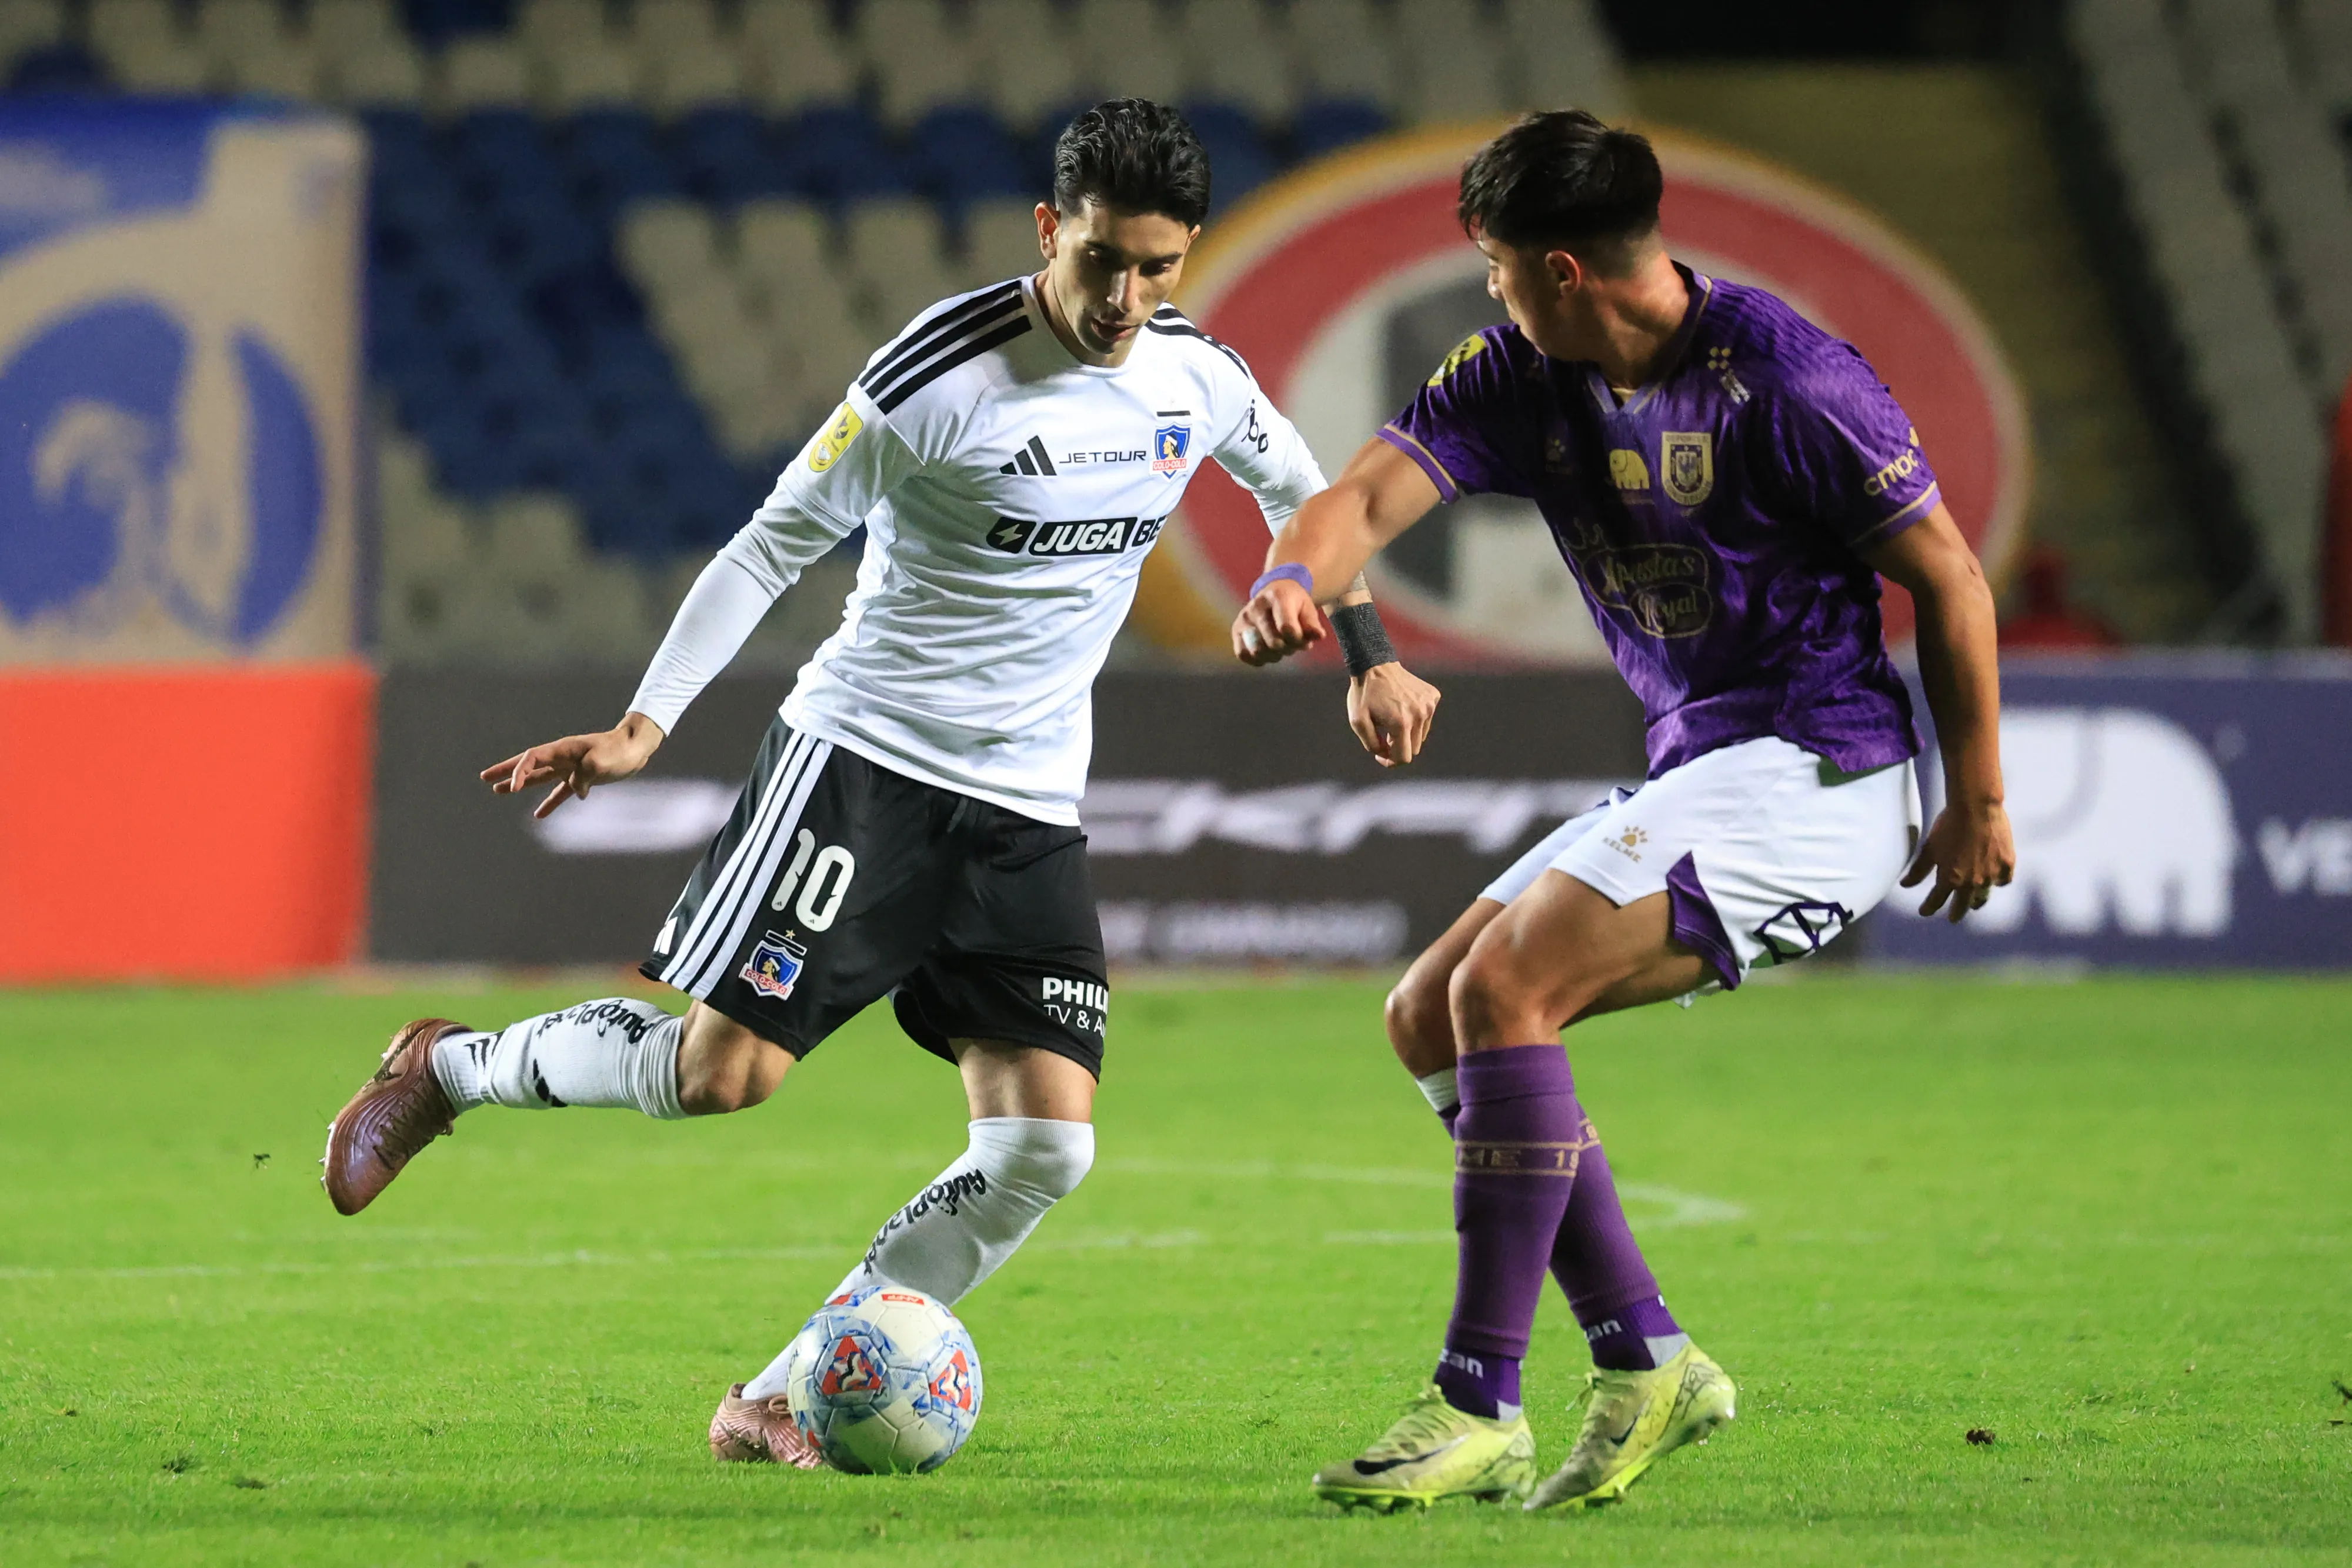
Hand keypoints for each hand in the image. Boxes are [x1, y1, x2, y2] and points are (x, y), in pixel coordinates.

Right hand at [481, 712, 665, 819]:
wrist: (637, 748)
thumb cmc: (621, 750)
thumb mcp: (602, 761)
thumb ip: (584, 775)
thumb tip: (577, 791)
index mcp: (563, 749)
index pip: (532, 758)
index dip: (519, 772)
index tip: (512, 789)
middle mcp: (562, 757)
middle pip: (527, 764)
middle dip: (505, 770)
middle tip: (483, 777)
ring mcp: (570, 767)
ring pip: (539, 777)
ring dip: (520, 785)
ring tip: (497, 792)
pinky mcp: (581, 778)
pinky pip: (560, 792)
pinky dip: (549, 803)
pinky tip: (539, 815)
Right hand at [1231, 577, 1324, 665]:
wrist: (1275, 593)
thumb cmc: (1295, 604)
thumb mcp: (1308, 609)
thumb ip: (1312, 624)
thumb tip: (1318, 636)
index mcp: (1277, 596)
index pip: (1286, 628)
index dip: (1298, 640)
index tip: (1304, 640)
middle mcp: (1256, 606)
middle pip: (1274, 642)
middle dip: (1289, 648)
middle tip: (1293, 643)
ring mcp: (1244, 618)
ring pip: (1258, 651)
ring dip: (1274, 655)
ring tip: (1280, 646)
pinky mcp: (1236, 630)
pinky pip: (1243, 654)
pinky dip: (1258, 659)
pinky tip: (1268, 652)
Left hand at [1348, 664, 1440, 767]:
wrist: (1376, 665)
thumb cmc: (1364, 694)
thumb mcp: (1358, 722)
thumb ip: (1371, 744)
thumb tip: (1386, 755)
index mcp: (1401, 723)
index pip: (1404, 758)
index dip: (1391, 762)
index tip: (1381, 757)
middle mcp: (1419, 715)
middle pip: (1414, 749)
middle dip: (1399, 747)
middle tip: (1384, 735)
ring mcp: (1429, 705)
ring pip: (1421, 735)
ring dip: (1408, 733)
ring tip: (1393, 719)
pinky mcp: (1433, 697)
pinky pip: (1426, 719)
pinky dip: (1415, 719)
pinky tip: (1402, 707)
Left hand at [1901, 798, 2015, 921]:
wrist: (1976, 807)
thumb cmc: (1949, 826)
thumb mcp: (1929, 848)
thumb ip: (1918, 870)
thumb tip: (1904, 885)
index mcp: (1950, 879)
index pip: (1936, 901)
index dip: (1928, 908)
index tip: (1924, 911)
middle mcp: (1972, 882)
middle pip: (1963, 905)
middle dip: (1956, 913)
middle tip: (1953, 918)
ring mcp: (1992, 875)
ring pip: (1984, 895)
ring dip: (1977, 901)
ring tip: (1974, 903)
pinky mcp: (2007, 864)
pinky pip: (2003, 880)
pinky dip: (1998, 882)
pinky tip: (1995, 881)